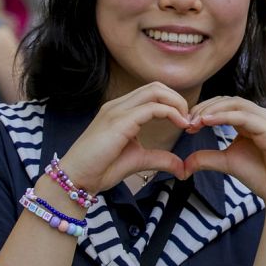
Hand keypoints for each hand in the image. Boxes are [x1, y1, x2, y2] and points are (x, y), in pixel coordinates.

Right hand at [60, 82, 189, 193]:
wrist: (77, 179)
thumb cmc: (101, 168)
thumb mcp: (139, 160)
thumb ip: (161, 159)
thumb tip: (182, 167)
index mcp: (121, 110)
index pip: (152, 93)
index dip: (173, 102)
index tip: (185, 121)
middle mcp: (118, 105)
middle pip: (156, 86)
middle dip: (177, 99)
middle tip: (188, 119)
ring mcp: (117, 111)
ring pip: (155, 91)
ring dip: (176, 103)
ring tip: (186, 121)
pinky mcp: (119, 121)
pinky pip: (152, 108)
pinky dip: (171, 113)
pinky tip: (180, 125)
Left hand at [184, 97, 265, 210]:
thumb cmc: (262, 176)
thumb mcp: (227, 163)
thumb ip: (207, 159)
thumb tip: (183, 165)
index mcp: (253, 120)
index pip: (226, 104)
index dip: (205, 110)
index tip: (187, 124)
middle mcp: (263, 116)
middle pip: (230, 100)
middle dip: (206, 108)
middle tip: (187, 121)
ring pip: (237, 105)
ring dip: (213, 111)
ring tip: (195, 122)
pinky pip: (245, 117)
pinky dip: (224, 117)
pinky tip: (207, 122)